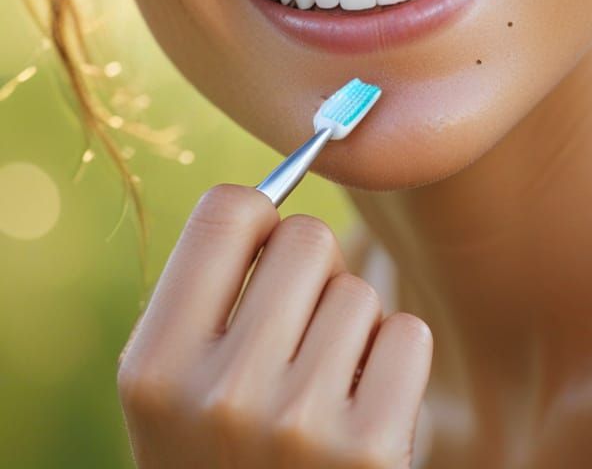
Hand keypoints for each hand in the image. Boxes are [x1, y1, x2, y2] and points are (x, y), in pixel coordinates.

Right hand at [116, 184, 432, 466]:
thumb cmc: (222, 452)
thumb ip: (209, 289)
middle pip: (307, 238)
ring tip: (322, 391)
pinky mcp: (368, 451)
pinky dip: (393, 364)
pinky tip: (362, 415)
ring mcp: (296, 425)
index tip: (261, 257)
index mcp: (153, 365)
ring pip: (359, 290)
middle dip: (312, 275)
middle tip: (294, 337)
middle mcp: (218, 392)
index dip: (258, 221)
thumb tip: (286, 180)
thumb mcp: (175, 386)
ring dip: (352, 328)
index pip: (228, 209)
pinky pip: (406, 334)